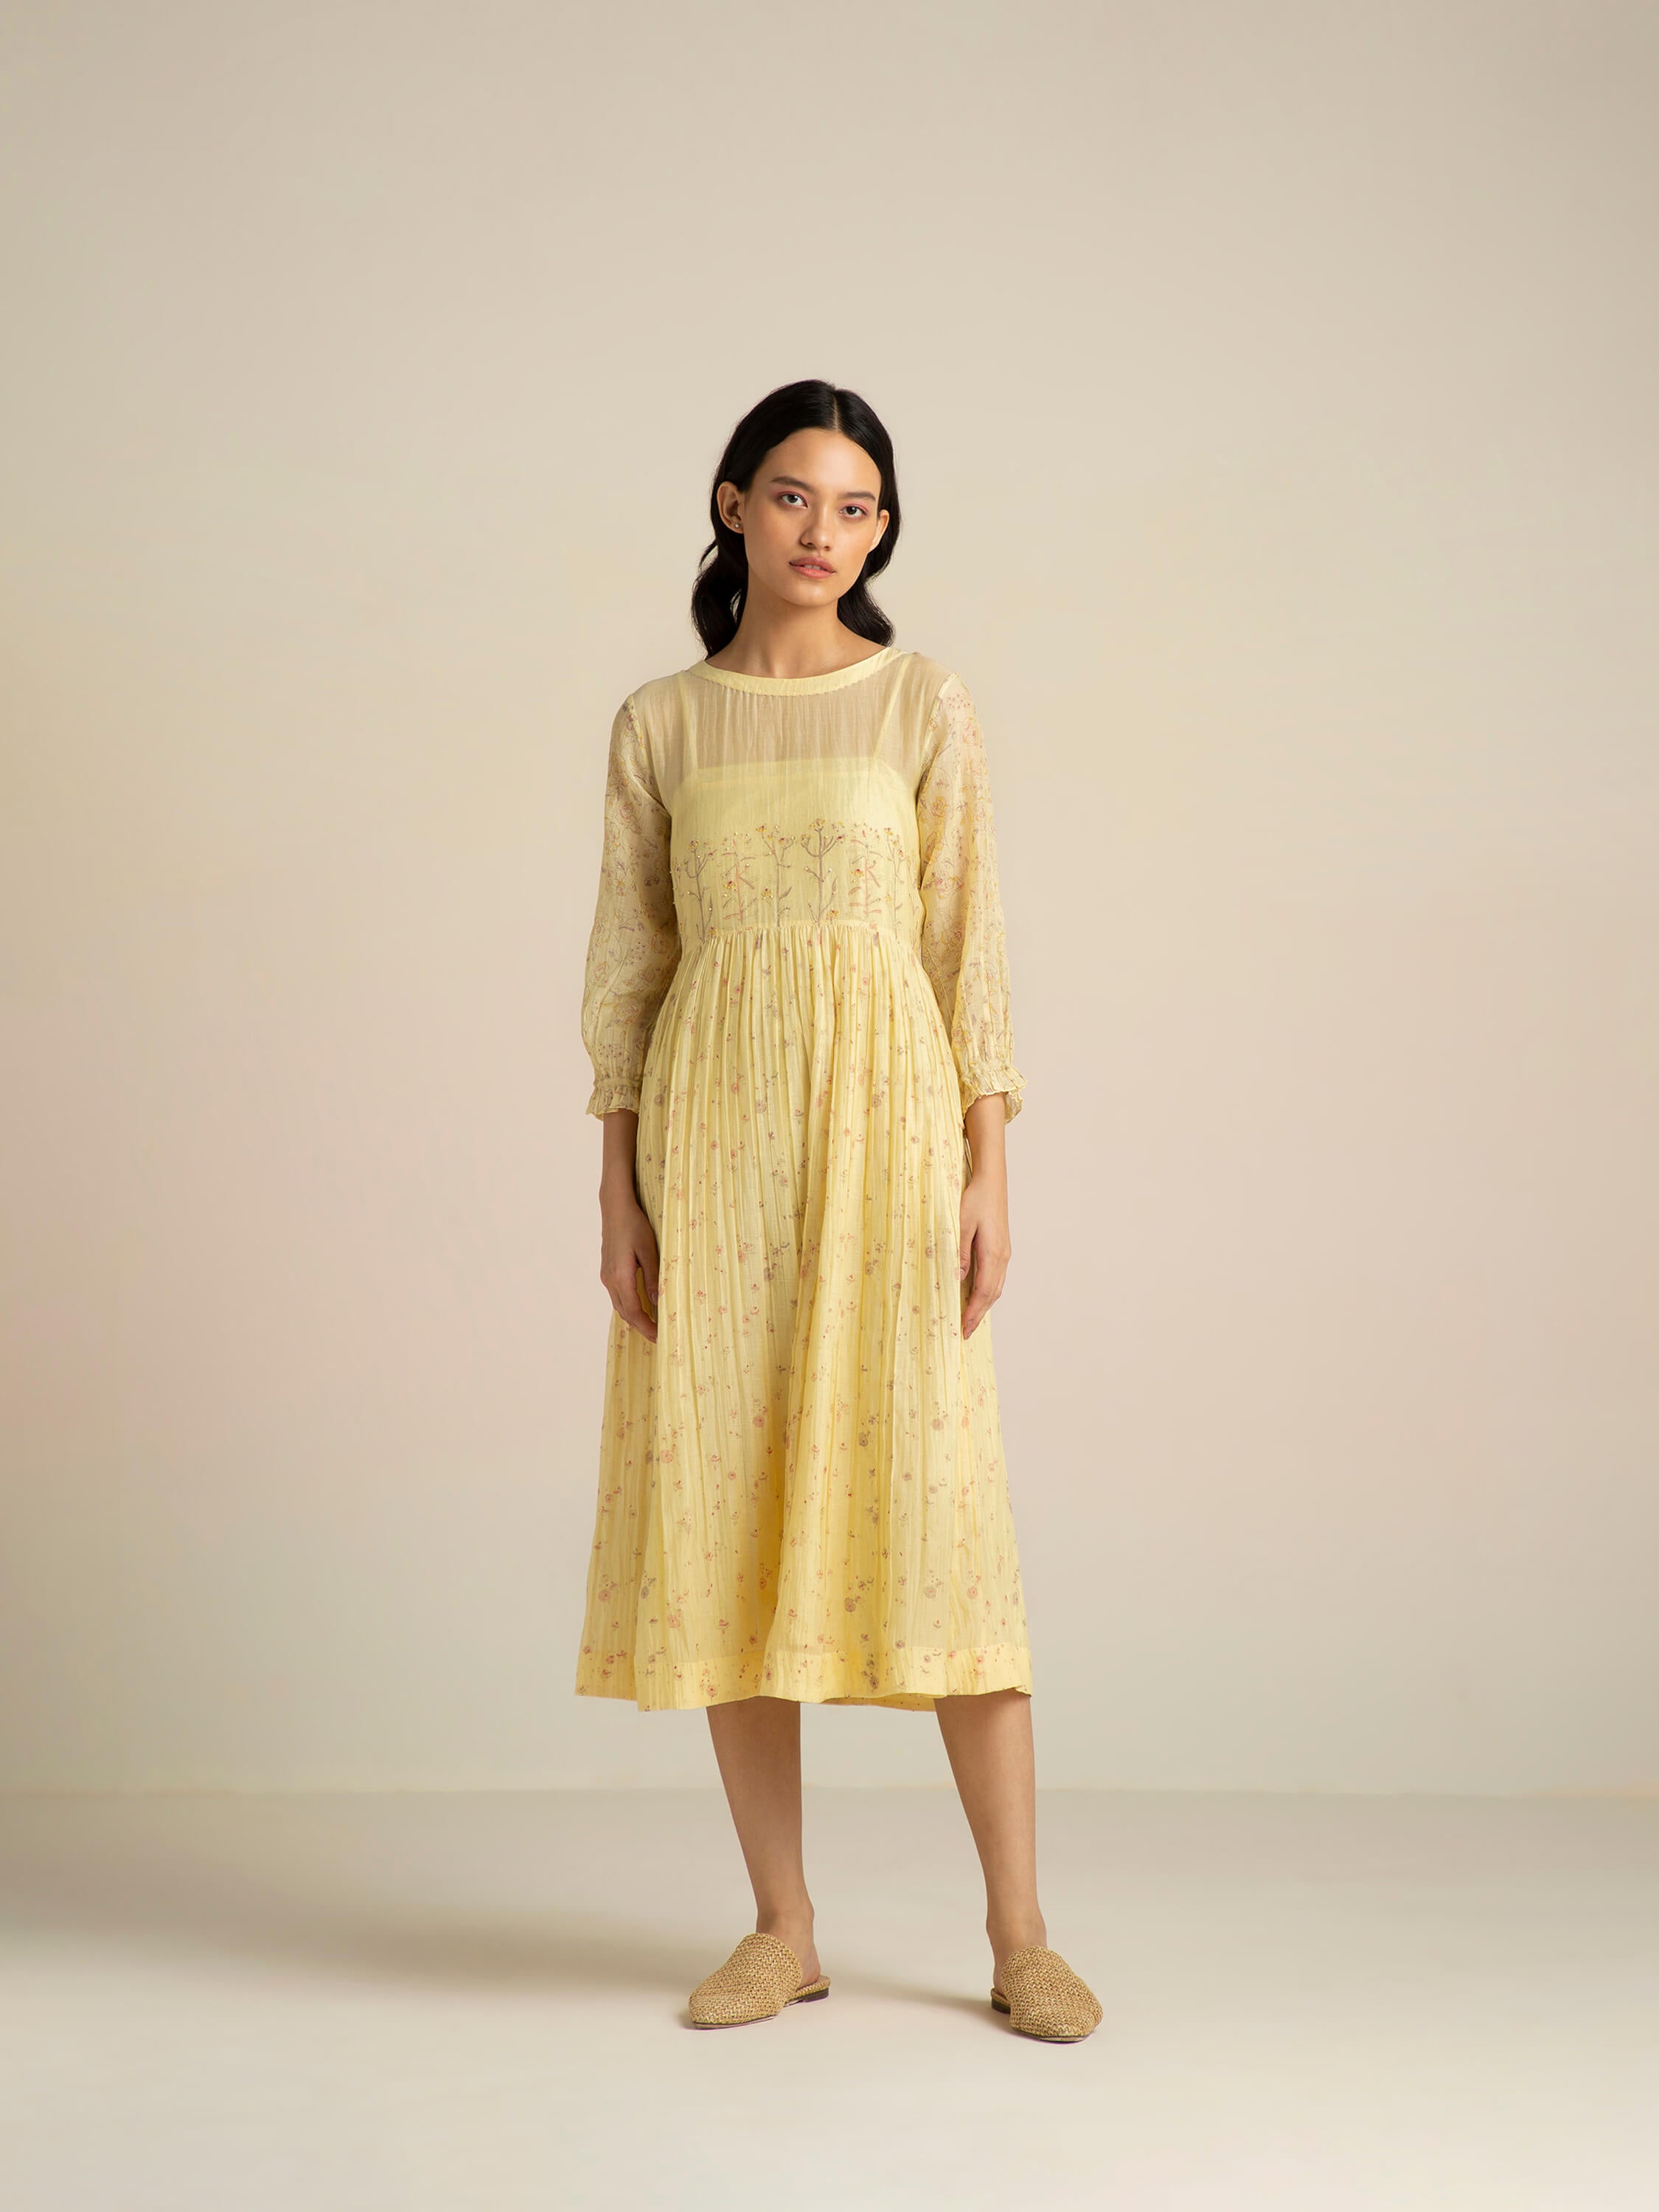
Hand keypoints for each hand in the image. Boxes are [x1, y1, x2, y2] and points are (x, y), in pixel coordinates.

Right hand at [600, 1191, 659, 1341]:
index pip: (633, 1311)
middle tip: (658, 1337)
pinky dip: (628, 1306)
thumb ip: (652, 1277)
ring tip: (651, 1325)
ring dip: (634, 1317)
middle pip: (624, 1312)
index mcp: (620, 1277)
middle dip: (641, 1327)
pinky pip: (617, 1296)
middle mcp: (609, 1280)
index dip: (646, 1327)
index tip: (659, 1337)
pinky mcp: (607, 1271)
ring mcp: (606, 1276)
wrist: (615, 1208)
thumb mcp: (649, 1250)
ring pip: (619, 1305)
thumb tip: (657, 1302)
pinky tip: (640, 1306)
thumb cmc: (634, 1225)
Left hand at [958, 1172, 1010, 1338]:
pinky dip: (987, 1291)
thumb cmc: (974, 1199)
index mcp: (993, 1253)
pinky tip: (978, 1295)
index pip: (984, 1292)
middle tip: (965, 1332)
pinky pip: (995, 1277)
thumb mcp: (961, 1224)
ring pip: (996, 1287)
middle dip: (978, 1314)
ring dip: (984, 1305)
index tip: (964, 1328)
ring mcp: (1004, 1252)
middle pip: (992, 1294)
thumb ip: (959, 1252)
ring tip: (971, 1319)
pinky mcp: (1001, 1247)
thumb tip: (957, 1278)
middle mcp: (1002, 1256)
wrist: (991, 1181)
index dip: (974, 1312)